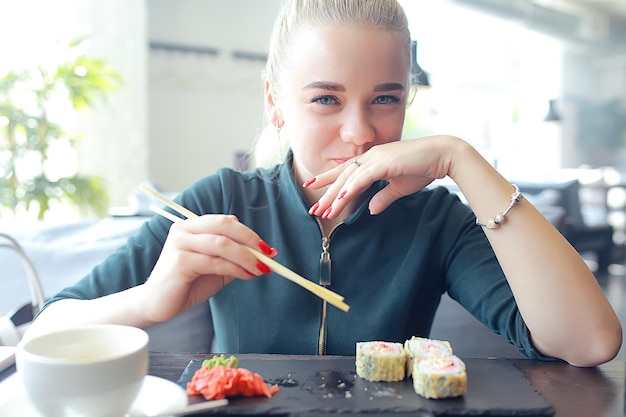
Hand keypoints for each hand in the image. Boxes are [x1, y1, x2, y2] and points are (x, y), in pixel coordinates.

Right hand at [140, 214, 275, 322]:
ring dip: (246, 257)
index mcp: (192, 226)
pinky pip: (215, 262)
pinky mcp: (179, 261)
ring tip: (260, 270)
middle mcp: (184, 230)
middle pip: (224, 225)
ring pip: (222, 244)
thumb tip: (269, 253)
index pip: (225, 221)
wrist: (157, 305)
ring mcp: (180, 244)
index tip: (267, 249)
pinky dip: (235, 268)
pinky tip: (246, 276)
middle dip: (250, 239)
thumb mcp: (217, 268)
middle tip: (268, 255)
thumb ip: (237, 259)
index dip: (249, 233)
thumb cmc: (187, 284)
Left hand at [306, 135, 462, 218]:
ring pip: (349, 178)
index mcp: (372, 160)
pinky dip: (352, 187)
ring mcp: (377, 158)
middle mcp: (370, 156)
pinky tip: (342, 198)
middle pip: (342, 176)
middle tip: (313, 209)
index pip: (346, 172)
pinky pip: (364, 177)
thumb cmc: (423, 168)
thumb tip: (370, 210)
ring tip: (324, 211)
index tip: (313, 188)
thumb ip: (383, 197)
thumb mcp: (399, 187)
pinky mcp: (385, 162)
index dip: (328, 180)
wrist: (443, 156)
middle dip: (326, 193)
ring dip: (336, 196)